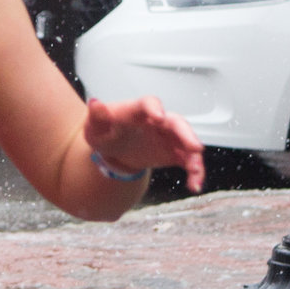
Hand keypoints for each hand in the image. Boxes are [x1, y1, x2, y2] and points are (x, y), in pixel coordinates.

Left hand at [84, 96, 205, 193]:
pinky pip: (188, 160)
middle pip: (176, 123)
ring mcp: (168, 136)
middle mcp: (158, 121)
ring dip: (194, 156)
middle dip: (186, 134)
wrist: (114, 147)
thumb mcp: (95, 125)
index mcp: (137, 111)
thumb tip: (94, 103)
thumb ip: (96, 115)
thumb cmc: (105, 131)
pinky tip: (194, 185)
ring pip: (187, 142)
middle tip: (194, 147)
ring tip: (195, 170)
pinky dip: (194, 172)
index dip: (154, 109)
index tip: (158, 118)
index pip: (148, 104)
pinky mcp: (174, 152)